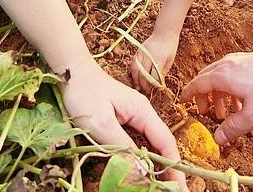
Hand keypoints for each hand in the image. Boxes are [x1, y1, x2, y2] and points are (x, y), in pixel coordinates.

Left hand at [61, 58, 186, 189]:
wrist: (72, 73)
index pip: (165, 142)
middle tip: (174, 191)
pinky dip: (143, 157)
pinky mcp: (123, 119)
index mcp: (142, 111)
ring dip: (157, 164)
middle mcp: (143, 113)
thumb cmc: (85, 94)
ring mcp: (134, 115)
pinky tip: (144, 169)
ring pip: (150, 143)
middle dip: (170, 168)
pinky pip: (138, 141)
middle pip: (161, 144)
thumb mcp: (101, 124)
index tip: (180, 188)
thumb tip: (142, 171)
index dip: (174, 166)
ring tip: (162, 185)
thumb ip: (122, 147)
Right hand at [131, 32, 178, 91]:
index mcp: (159, 59)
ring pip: (136, 69)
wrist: (164, 32)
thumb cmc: (170, 47)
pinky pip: (133, 63)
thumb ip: (163, 72)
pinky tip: (135, 77)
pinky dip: (133, 71)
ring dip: (136, 80)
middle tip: (146, 91)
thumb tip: (158, 84)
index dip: (154, 84)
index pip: (153, 76)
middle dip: (144, 85)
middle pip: (143, 74)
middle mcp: (148, 56)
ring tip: (138, 87)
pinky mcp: (138, 51)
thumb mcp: (170, 60)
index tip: (156, 89)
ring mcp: (142, 53)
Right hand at [181, 47, 252, 144]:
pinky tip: (241, 102)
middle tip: (206, 113)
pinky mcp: (246, 61)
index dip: (188, 95)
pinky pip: (229, 74)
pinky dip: (228, 88)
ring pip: (218, 77)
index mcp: (221, 76)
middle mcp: (225, 65)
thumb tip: (217, 139)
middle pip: (205, 79)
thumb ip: (233, 128)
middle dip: (203, 97)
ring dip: (217, 95)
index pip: (197, 84)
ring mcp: (236, 61)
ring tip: (226, 112)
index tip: (182, 103)